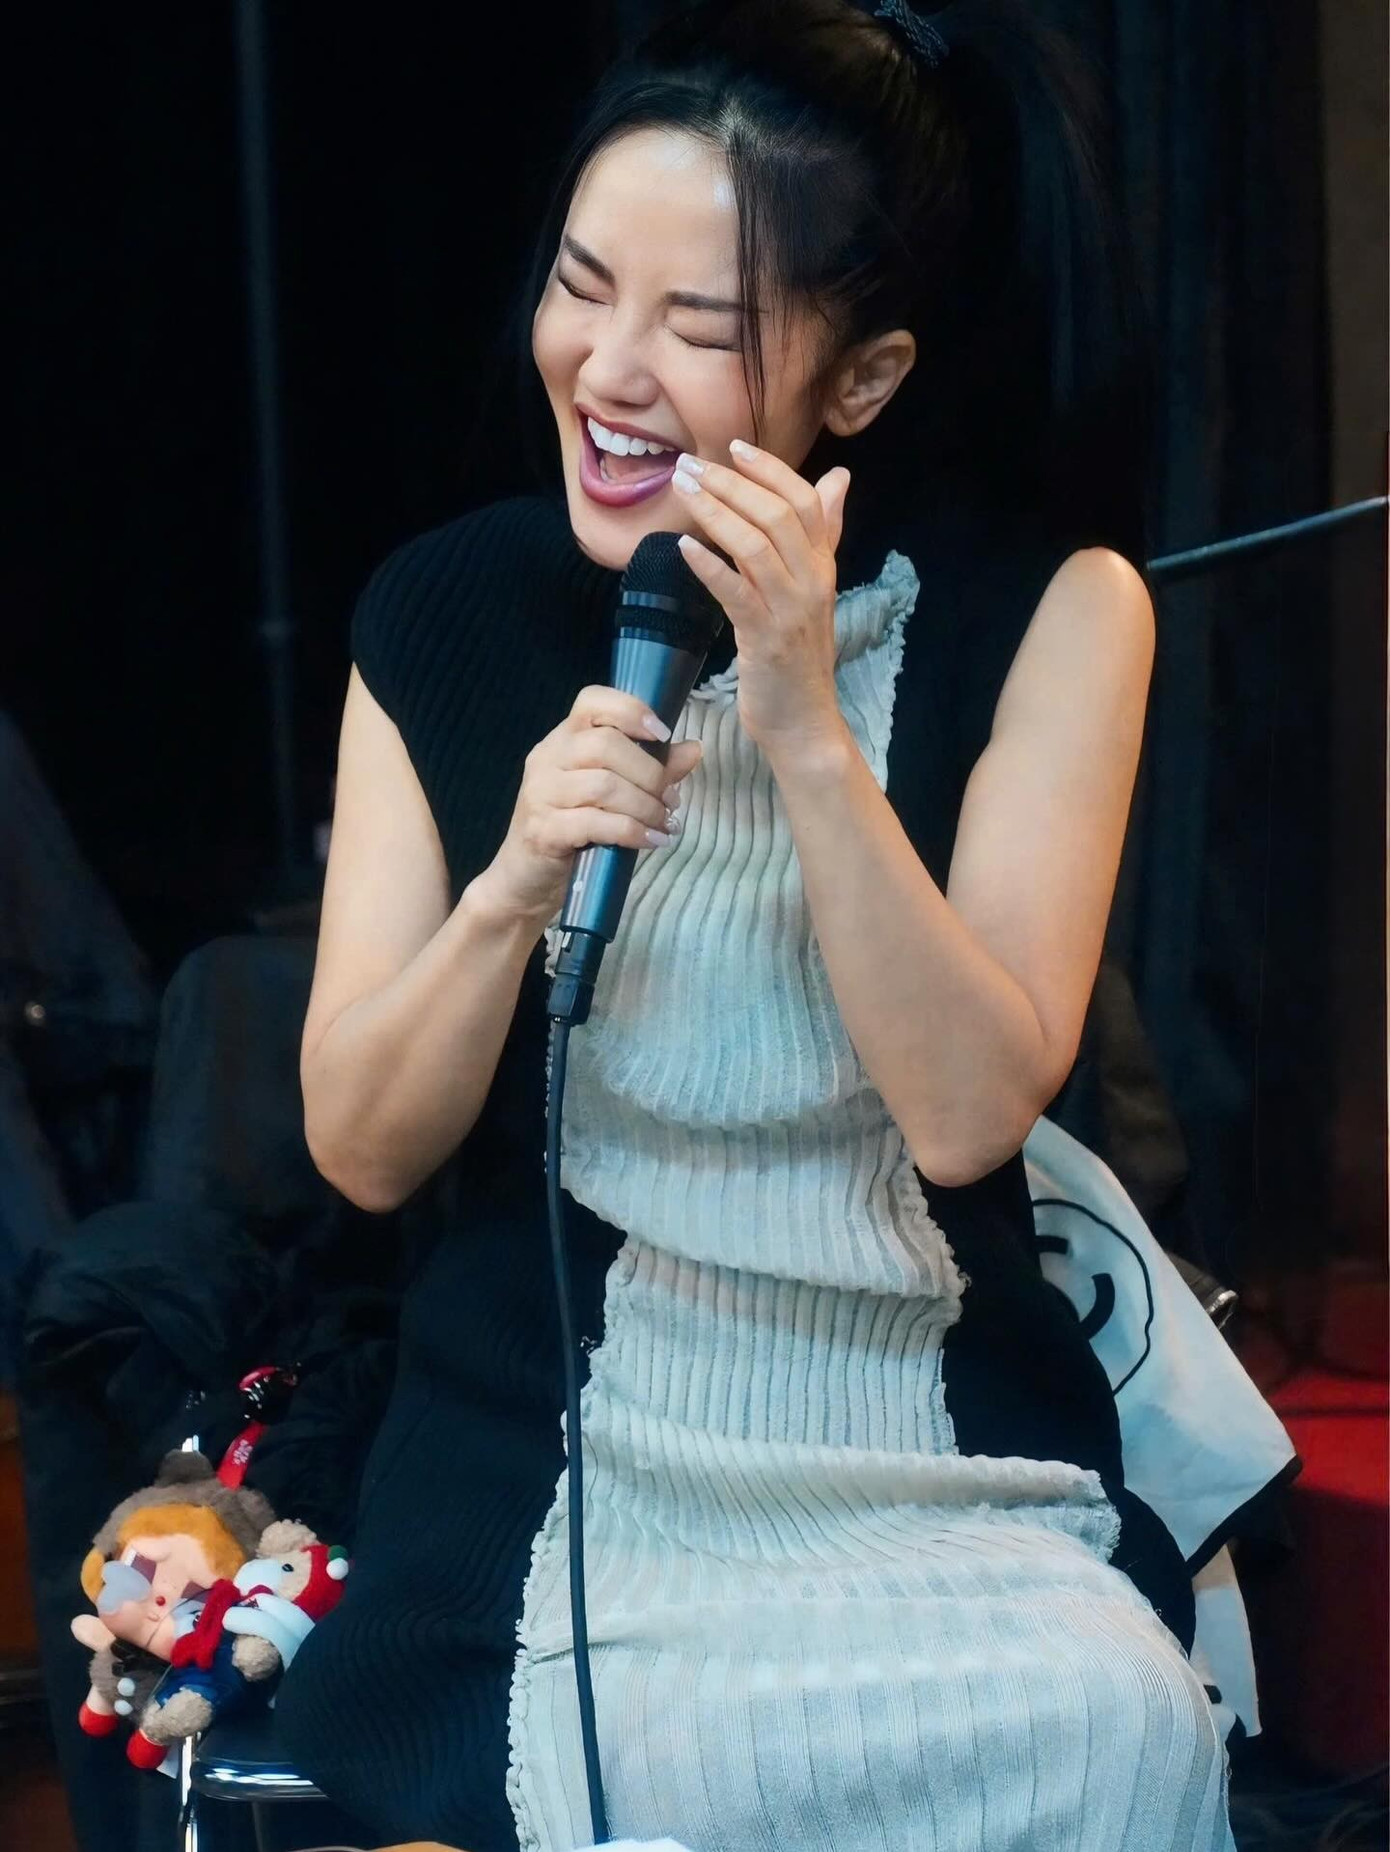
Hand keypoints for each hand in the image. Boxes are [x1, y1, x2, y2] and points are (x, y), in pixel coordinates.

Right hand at [484, 685, 703, 925]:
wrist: (525, 881)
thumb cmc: (574, 831)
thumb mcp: (614, 795)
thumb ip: (652, 768)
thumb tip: (694, 748)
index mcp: (564, 739)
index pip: (592, 701)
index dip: (631, 710)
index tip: (663, 734)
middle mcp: (547, 758)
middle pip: (606, 745)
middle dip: (651, 774)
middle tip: (671, 801)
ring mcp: (540, 793)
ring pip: (604, 786)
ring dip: (646, 807)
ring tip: (664, 824)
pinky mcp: (542, 830)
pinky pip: (595, 823)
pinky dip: (632, 832)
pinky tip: (651, 841)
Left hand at [671, 440, 852, 761]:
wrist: (804, 723)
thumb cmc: (797, 657)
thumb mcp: (813, 589)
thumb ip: (823, 534)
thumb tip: (838, 478)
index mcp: (823, 566)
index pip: (806, 501)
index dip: (771, 470)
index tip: (734, 447)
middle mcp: (812, 581)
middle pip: (778, 515)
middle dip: (732, 484)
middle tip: (691, 466)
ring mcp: (790, 609)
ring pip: (755, 545)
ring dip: (715, 512)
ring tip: (683, 492)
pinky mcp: (765, 638)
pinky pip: (736, 591)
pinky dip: (709, 564)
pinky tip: (684, 547)